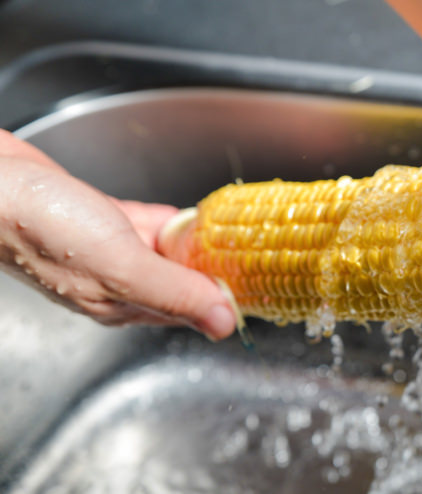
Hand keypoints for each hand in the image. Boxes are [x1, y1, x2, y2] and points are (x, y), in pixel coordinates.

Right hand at [0, 132, 236, 339]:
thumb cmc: (42, 226)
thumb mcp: (121, 266)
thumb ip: (175, 292)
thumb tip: (225, 323)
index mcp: (123, 304)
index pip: (190, 309)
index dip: (225, 296)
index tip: (261, 280)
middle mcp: (117, 283)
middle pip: (183, 281)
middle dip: (215, 269)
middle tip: (255, 251)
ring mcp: (109, 252)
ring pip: (168, 253)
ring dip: (196, 244)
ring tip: (232, 234)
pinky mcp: (101, 221)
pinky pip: (148, 227)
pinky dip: (172, 223)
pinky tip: (190, 217)